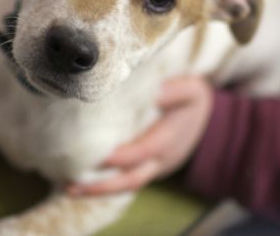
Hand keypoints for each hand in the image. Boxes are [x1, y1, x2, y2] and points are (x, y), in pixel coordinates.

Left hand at [68, 76, 214, 195]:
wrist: (211, 125)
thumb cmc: (194, 102)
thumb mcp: (192, 90)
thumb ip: (174, 90)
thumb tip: (153, 91)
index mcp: (169, 139)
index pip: (144, 151)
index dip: (123, 156)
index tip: (99, 156)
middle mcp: (160, 160)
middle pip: (131, 179)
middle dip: (101, 185)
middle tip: (71, 185)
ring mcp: (153, 168)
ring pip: (125, 184)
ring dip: (97, 189)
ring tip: (68, 188)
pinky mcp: (145, 168)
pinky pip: (124, 180)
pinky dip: (103, 183)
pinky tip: (79, 182)